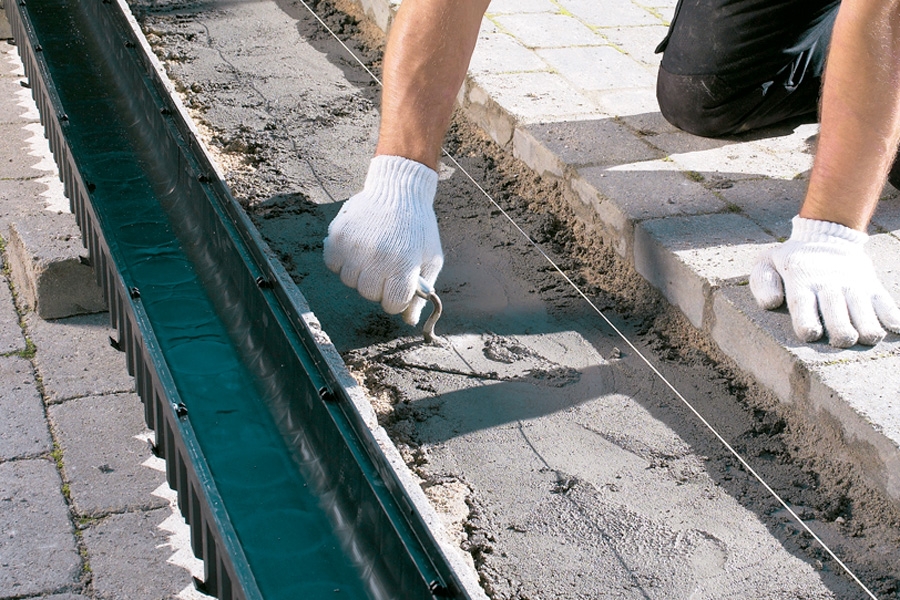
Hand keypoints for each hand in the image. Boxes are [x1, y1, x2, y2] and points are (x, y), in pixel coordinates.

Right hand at [323, 155, 441, 324]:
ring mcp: (355, 247)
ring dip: (360, 272)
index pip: (393, 305)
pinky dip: (342, 259)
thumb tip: (409, 320)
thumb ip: (421, 291)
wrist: (398, 189)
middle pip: (369, 294)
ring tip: (372, 251)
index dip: (396, 299)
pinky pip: (332, 264)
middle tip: (386, 264)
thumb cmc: (417, 228)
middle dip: (378, 285)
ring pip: (349, 281)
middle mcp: (378, 258)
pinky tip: (356, 246)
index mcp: (404, 265)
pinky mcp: (338, 235)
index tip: (398, 287)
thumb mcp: (430, 258)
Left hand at [750, 216, 899, 347]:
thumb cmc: (791, 259)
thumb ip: (763, 282)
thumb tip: (773, 302)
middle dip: (841, 331)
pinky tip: (894, 328)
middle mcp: (828, 285)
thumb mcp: (767, 263)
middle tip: (841, 341)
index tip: (811, 334)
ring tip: (868, 337)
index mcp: (800, 282)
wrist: (826, 233)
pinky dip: (891, 317)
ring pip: (863, 311)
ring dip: (867, 327)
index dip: (807, 321)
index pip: (803, 304)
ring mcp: (852, 285)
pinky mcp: (870, 285)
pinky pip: (885, 303)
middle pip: (837, 313)